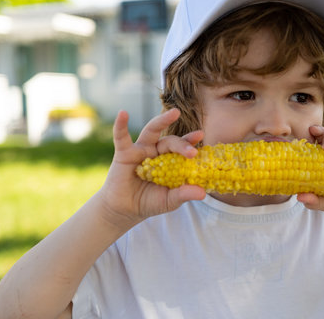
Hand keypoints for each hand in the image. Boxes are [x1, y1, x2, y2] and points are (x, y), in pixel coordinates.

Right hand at [98, 109, 205, 228]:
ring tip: (175, 113)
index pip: (183, 148)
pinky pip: (121, 137)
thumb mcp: (170, 200)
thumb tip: (203, 193)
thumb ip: (184, 194)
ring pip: (152, 131)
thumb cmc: (150, 202)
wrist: (125, 210)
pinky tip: (123, 113)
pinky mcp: (124, 153)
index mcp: (171, 160)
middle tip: (191, 151)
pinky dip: (121, 125)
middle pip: (171, 141)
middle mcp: (157, 151)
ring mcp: (141, 150)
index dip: (191, 142)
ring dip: (162, 121)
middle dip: (182, 144)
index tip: (201, 135)